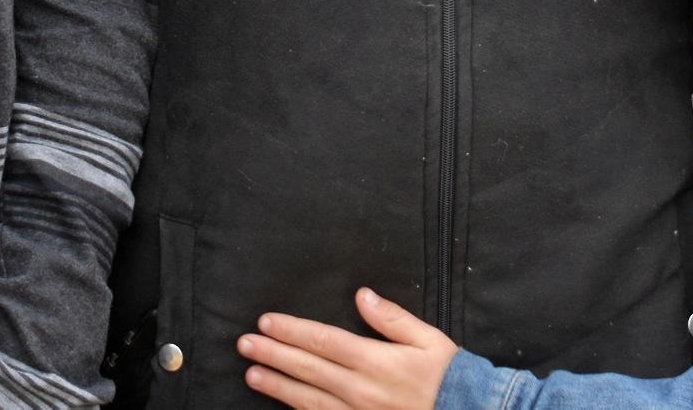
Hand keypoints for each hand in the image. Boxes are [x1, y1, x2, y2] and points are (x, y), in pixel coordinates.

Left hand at [237, 287, 455, 409]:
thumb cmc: (448, 377)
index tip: (266, 321)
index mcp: (376, 361)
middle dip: (273, 354)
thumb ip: (392, 317)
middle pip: (308, 369)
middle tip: (244, 344)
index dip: (292, 331)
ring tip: (251, 375)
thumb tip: (362, 294)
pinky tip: (284, 406)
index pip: (323, 342)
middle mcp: (361, 390)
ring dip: (277, 386)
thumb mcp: (428, 339)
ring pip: (308, 400)